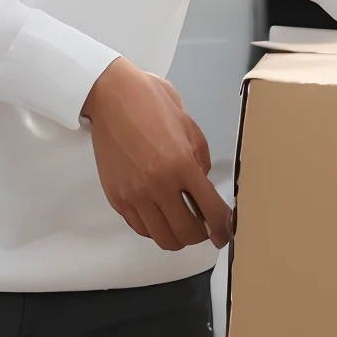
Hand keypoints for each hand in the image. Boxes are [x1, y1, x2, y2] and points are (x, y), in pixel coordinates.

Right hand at [82, 58, 232, 251]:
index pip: (210, 211)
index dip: (222, 228)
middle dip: (201, 235)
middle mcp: (157, 185)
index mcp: (181, 165)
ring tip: (181, 221)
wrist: (112, 97)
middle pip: (186, 234)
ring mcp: (134, 195)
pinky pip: (140, 228)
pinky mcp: (116, 198)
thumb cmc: (153, 104)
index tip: (224, 233)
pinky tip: (160, 213)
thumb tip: (202, 190)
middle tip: (203, 225)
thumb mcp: (190, 129)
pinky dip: (155, 227)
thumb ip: (200, 163)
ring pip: (162, 238)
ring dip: (177, 235)